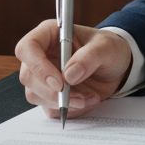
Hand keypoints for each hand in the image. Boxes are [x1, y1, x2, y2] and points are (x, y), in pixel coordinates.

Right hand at [15, 21, 132, 119]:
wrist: (117, 67)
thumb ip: (89, 57)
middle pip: (28, 76)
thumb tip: (69, 75)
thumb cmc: (109, 49)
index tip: (59, 83)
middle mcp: (41, 55)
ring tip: (89, 97)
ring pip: (35, 95)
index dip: (38, 66)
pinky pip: (50, 108)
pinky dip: (70, 110)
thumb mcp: (107, 47)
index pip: (27, 48)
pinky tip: (88, 100)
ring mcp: (43, 77)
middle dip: (51, 92)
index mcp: (49, 34)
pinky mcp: (50, 95)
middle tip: (78, 98)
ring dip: (62, 103)